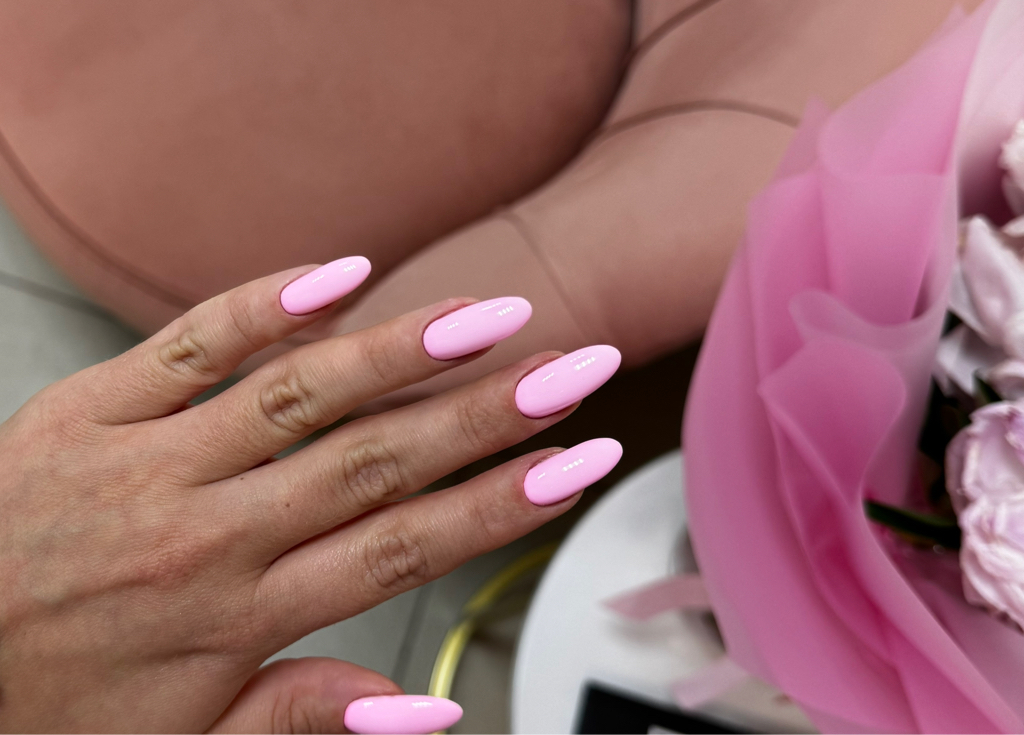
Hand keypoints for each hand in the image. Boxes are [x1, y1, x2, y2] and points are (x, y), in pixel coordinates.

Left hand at [0, 260, 620, 732]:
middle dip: (490, 413)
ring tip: (492, 317)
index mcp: (239, 617)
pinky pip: (187, 345)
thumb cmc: (49, 709)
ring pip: (297, 394)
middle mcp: (207, 532)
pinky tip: (342, 274)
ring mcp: (146, 461)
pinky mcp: (88, 410)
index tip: (580, 463)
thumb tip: (428, 715)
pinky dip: (265, 306)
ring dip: (402, 352)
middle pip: (376, 460)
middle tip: (573, 367)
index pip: (404, 547)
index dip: (504, 503)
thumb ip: (309, 718)